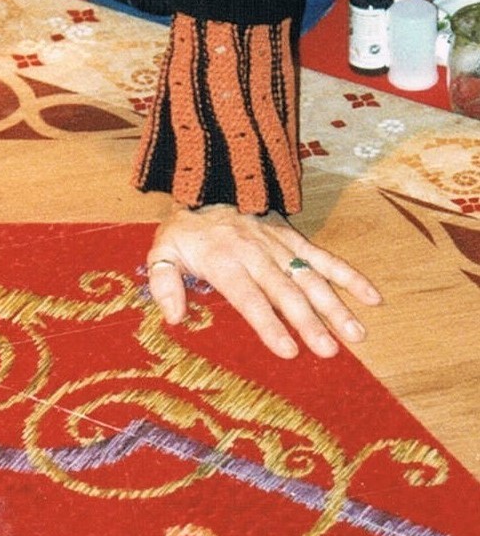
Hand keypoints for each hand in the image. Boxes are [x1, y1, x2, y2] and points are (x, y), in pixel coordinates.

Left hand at [146, 203, 381, 359]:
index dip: (268, 323)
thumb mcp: (163, 251)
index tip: (287, 350)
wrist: (207, 184)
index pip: (249, 297)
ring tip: (356, 334)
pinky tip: (372, 297)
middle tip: (330, 350)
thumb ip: (165, 283)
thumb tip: (173, 318)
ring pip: (311, 278)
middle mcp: (256, 253)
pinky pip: (324, 257)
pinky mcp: (294, 238)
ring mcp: (279, 245)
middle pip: (286, 291)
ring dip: (335, 306)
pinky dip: (349, 275)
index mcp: (224, 260)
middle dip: (309, 322)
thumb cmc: (187, 230)